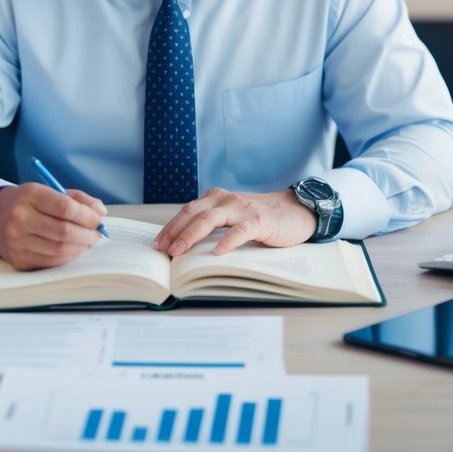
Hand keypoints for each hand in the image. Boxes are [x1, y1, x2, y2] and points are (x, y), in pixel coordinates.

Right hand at [0, 184, 106, 270]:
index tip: (99, 219)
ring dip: (81, 247)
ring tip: (87, 241)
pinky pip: (52, 262)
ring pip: (59, 250)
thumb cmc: (30, 204)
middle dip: (88, 234)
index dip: (87, 216)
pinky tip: (73, 249)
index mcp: (29, 195)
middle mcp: (19, 218)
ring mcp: (17, 241)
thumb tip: (100, 213)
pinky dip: (68, 256)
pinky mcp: (18, 259)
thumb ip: (78, 199)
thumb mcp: (50, 191)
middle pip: (64, 231)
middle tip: (97, 234)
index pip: (65, 208)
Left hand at [154, 188, 314, 256]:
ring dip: (190, 236)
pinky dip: (227, 241)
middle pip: (192, 214)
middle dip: (174, 232)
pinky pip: (239, 231)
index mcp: (216, 198)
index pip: (186, 211)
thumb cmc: (260, 218)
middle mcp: (225, 199)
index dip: (170, 227)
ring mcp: (241, 209)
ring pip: (210, 220)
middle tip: (162, 250)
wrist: (296, 211)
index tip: (157, 244)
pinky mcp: (259, 221)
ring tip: (178, 252)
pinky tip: (217, 253)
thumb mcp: (232, 217)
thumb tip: (184, 246)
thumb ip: (213, 224)